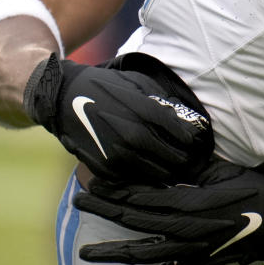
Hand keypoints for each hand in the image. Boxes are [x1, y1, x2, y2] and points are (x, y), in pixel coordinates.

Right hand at [24, 52, 212, 183]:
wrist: (65, 99)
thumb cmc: (109, 87)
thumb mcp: (140, 84)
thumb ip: (165, 102)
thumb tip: (190, 118)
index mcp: (146, 113)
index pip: (185, 136)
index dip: (195, 141)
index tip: (198, 142)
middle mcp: (134, 136)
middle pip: (176, 159)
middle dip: (187, 159)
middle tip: (192, 159)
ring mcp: (119, 155)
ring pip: (159, 174)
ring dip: (170, 172)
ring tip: (176, 167)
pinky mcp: (106, 169)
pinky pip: (136, 180)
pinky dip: (147, 178)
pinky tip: (151, 169)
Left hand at [74, 157, 263, 264]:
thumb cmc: (256, 188)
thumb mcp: (222, 170)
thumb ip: (191, 168)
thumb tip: (162, 158)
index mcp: (190, 202)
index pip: (143, 196)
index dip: (116, 190)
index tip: (93, 183)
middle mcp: (186, 230)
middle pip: (136, 220)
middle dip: (105, 211)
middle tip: (79, 203)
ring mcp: (191, 251)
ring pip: (144, 252)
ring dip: (113, 252)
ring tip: (85, 252)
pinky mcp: (200, 264)